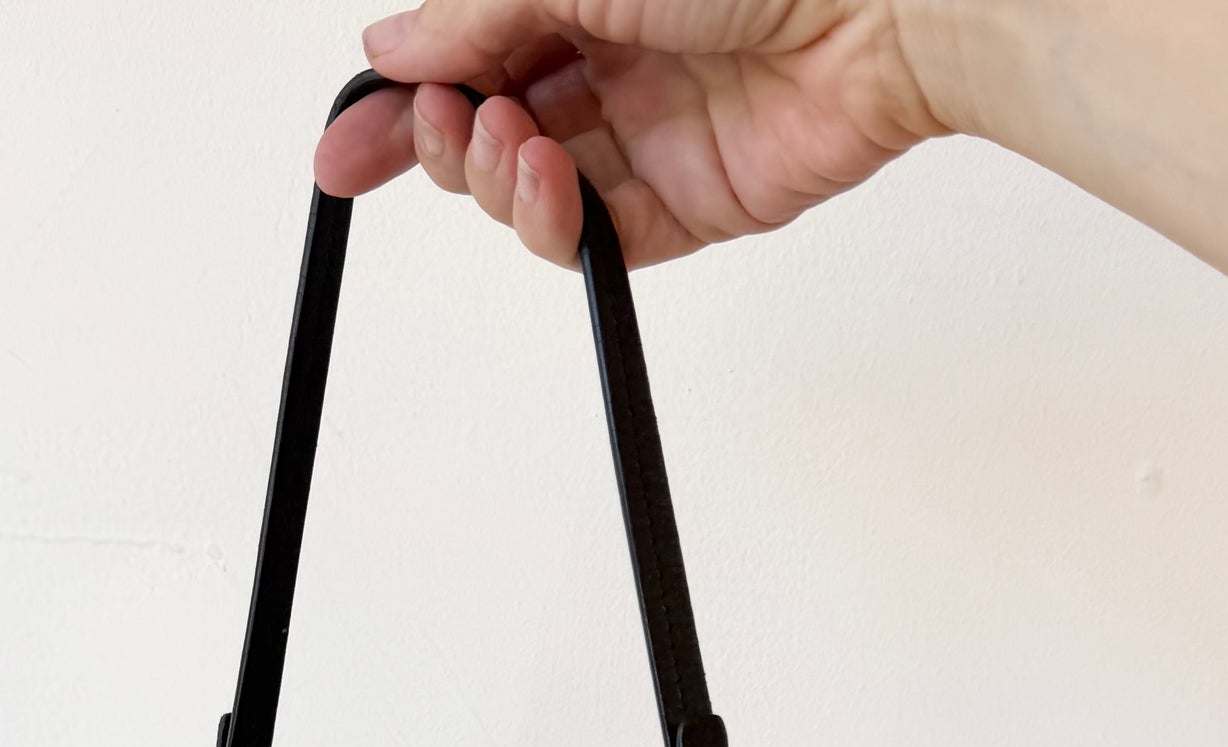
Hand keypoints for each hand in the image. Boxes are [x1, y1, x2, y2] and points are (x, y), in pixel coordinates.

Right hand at [313, 1, 951, 267]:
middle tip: (434, 130)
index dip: (399, 104)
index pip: (462, 57)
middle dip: (438, 145)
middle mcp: (606, 63)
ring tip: (510, 139)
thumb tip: (392, 47)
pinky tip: (551, 180)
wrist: (881, 8)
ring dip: (496, 178)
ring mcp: (644, 140)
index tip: (346, 144)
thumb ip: (476, 13)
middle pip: (485, 133)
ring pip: (528, 194)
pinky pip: (594, 242)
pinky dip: (555, 224)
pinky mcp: (687, 207)